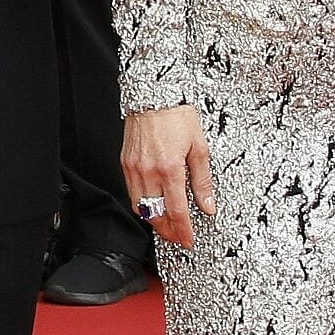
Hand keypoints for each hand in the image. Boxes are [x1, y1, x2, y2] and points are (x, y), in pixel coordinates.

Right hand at [122, 105, 213, 249]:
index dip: (183, 230)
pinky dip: (143, 204)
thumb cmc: (177, 115)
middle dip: (168, 231)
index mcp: (170, 169)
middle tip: (179, 236)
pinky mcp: (126, 164)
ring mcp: (134, 169)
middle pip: (156, 215)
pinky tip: (153, 203)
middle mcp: (149, 172)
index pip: (176, 211)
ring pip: (141, 208)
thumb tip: (208, 204)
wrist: (154, 95)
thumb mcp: (200, 147)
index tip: (189, 239)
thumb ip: (203, 181)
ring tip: (167, 224)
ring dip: (154, 220)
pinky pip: (132, 193)